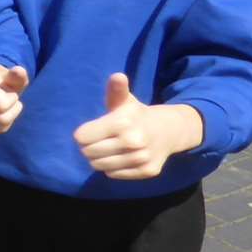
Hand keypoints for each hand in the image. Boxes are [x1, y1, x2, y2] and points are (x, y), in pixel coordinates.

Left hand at [73, 74, 203, 179]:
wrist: (169, 130)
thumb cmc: (137, 114)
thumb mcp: (125, 100)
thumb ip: (116, 90)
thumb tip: (117, 76)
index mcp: (122, 122)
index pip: (82, 137)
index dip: (83, 134)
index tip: (91, 130)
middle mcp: (132, 141)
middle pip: (88, 153)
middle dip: (89, 147)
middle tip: (100, 141)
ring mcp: (141, 158)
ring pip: (99, 166)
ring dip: (99, 159)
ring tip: (109, 149)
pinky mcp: (147, 171)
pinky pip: (114, 175)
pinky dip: (113, 168)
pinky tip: (121, 157)